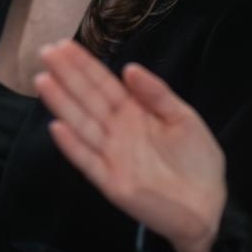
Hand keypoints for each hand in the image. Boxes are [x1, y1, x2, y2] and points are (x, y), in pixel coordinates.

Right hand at [35, 40, 224, 251]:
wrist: (208, 206)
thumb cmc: (198, 160)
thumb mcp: (184, 118)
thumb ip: (157, 94)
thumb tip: (129, 68)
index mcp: (134, 112)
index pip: (103, 84)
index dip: (84, 65)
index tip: (64, 45)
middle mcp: (117, 130)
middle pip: (87, 99)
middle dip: (67, 75)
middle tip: (45, 52)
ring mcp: (111, 155)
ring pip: (82, 124)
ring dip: (62, 104)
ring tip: (43, 80)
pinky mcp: (111, 182)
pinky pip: (88, 161)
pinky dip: (72, 146)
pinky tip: (57, 127)